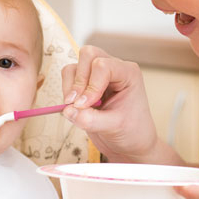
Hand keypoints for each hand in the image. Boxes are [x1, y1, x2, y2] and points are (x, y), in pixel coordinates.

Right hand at [61, 45, 160, 162]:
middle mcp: (114, 68)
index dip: (91, 85)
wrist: (131, 144)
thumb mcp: (113, 127)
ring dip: (70, 86)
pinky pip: (69, 77)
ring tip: (77, 107)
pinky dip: (67, 90)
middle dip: (79, 80)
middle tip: (77, 103)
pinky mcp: (86, 83)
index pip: (103, 66)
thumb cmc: (131, 132)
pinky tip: (76, 107)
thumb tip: (68, 110)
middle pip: (88, 54)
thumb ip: (90, 119)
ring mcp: (98, 74)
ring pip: (75, 65)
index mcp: (128, 73)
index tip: (84, 106)